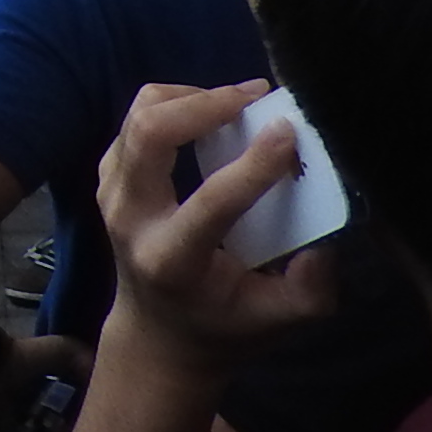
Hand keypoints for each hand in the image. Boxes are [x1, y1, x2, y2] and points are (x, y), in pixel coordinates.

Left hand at [94, 79, 337, 362]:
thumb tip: (322, 244)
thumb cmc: (224, 324)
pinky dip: (173, 106)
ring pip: (139, 117)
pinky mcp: (109, 177)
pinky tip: (210, 117)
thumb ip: (310, 290)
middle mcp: (131, 220)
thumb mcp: (277, 321)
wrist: (158, 335)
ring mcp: (112, 194)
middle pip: (149, 134)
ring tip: (238, 102)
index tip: (288, 130)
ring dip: (190, 97)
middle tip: (257, 96)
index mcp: (172, 259)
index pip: (211, 200)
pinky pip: (135, 120)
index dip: (253, 162)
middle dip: (205, 103)